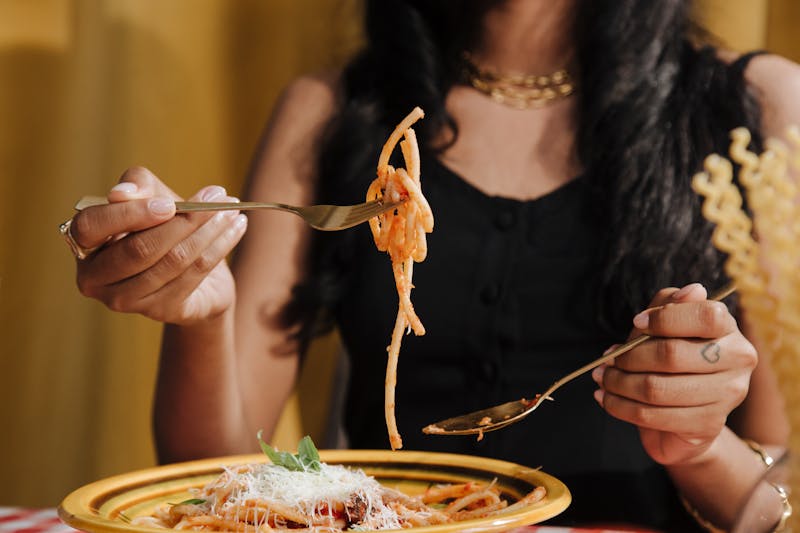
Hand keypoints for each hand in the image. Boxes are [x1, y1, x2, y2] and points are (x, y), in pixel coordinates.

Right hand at [72, 167, 247, 324]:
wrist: (193, 268)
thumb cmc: (163, 224)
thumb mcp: (150, 196)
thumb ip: (138, 187)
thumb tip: (121, 193)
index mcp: (83, 245)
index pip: (92, 227)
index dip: (130, 214)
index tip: (169, 203)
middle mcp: (96, 279)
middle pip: (140, 249)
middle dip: (184, 220)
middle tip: (217, 197)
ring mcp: (127, 300)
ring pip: (173, 261)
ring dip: (209, 231)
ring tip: (231, 210)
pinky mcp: (160, 311)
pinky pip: (194, 274)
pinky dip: (220, 246)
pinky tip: (238, 227)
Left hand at [592, 283, 756, 464]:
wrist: (683, 413)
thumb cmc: (672, 359)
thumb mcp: (666, 326)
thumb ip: (669, 305)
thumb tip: (691, 291)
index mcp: (728, 328)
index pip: (705, 316)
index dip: (664, 319)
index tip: (636, 323)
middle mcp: (737, 360)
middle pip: (672, 355)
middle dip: (628, 357)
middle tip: (608, 359)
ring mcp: (727, 395)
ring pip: (657, 389)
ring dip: (619, 383)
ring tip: (603, 378)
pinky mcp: (708, 424)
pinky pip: (653, 416)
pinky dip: (620, 406)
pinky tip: (605, 398)